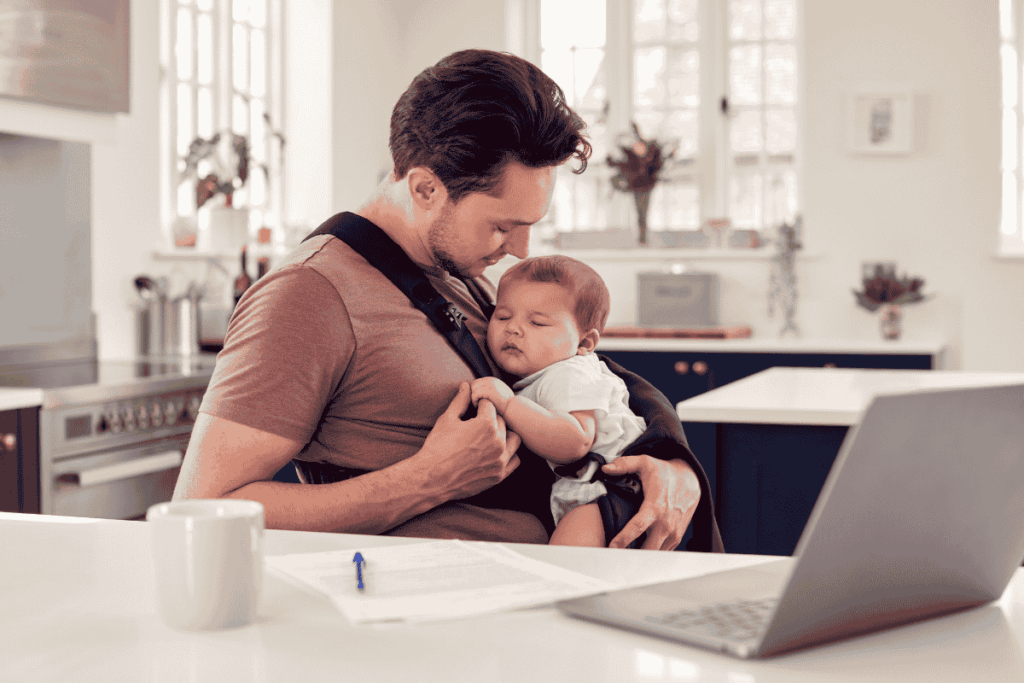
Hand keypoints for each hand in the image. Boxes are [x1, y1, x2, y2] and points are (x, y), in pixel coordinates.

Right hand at [418, 382, 520, 499]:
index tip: (472, 411)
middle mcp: (498, 442)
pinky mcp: (499, 475)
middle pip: (502, 421)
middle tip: (476, 426)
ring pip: (513, 439)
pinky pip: (515, 459)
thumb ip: (460, 401)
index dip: (479, 406)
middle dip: (490, 420)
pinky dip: (508, 454)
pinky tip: (494, 453)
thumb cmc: (437, 447)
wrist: (431, 479)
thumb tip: (466, 385)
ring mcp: (500, 460)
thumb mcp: (447, 419)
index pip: (490, 406)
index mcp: (486, 424)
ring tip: (488, 438)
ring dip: (504, 435)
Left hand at [470, 377, 514, 413]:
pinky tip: (479, 407)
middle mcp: (491, 380)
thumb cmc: (505, 407)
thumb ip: (487, 393)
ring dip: (473, 398)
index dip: (474, 392)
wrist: (514, 409)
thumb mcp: (496, 396)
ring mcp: (490, 384)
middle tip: (476, 404)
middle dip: (473, 394)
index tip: (477, 402)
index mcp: (492, 381)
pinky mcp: (489, 390)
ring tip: (478, 405)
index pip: (476, 383)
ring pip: (473, 389)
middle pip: (473, 384)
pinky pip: (475, 394)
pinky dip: (475, 401)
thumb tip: (473, 395)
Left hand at [601, 456, 699, 550]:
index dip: (623, 538)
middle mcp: (665, 523)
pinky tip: (639, 553)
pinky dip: (651, 554)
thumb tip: (606, 468)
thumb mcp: (645, 462)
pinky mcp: (676, 538)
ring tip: (624, 558)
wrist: (691, 481)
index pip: (638, 527)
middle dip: (631, 556)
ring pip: (655, 554)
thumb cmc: (665, 473)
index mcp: (655, 507)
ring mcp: (672, 533)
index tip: (611, 546)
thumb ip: (625, 464)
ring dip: (641, 558)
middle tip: (613, 558)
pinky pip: (662, 553)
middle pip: (647, 548)